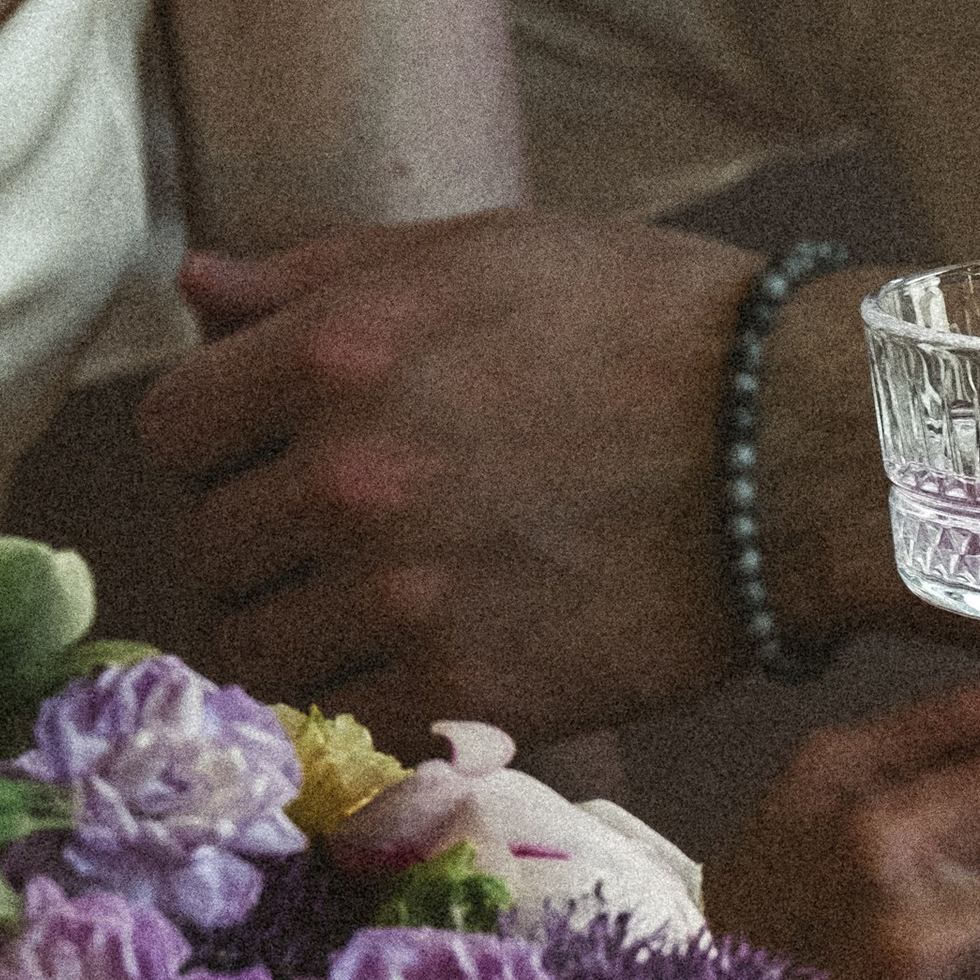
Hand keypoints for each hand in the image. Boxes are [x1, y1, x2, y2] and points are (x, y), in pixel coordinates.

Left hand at [134, 210, 849, 758]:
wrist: (807, 450)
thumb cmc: (662, 328)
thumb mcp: (483, 256)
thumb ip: (320, 276)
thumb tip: (196, 296)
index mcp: (335, 353)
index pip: (172, 432)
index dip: (214, 449)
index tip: (268, 462)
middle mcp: (348, 477)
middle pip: (209, 550)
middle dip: (257, 547)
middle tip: (332, 548)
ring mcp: (403, 594)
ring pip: (260, 653)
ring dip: (299, 639)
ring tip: (369, 621)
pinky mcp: (471, 689)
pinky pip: (350, 722)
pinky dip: (370, 705)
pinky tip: (427, 671)